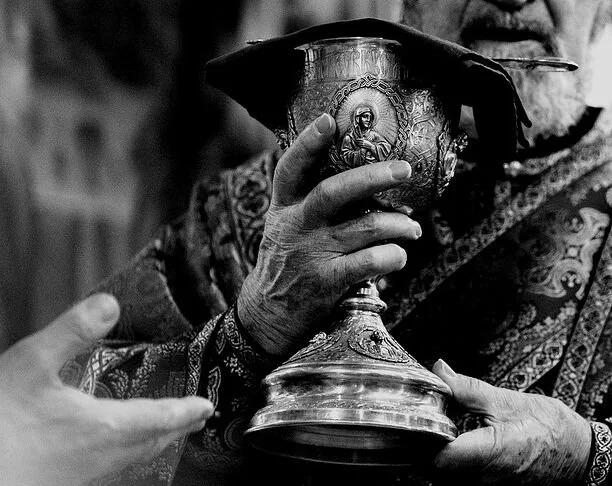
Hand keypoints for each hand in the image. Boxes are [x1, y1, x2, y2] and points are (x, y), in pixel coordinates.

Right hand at [0, 293, 213, 485]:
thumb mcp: (36, 358)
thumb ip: (75, 330)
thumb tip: (109, 304)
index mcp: (102, 427)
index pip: (158, 419)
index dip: (185, 412)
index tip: (205, 408)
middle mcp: (100, 456)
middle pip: (150, 443)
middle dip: (174, 428)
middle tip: (193, 417)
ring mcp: (83, 473)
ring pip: (131, 458)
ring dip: (152, 441)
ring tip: (162, 429)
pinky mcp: (65, 479)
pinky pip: (109, 467)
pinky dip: (125, 451)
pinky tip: (112, 442)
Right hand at [237, 113, 421, 356]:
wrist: (266, 316)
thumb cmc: (284, 264)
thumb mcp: (283, 227)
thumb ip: (308, 203)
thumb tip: (359, 177)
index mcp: (283, 208)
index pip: (290, 169)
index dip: (308, 143)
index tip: (329, 121)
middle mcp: (296, 226)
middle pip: (334, 192)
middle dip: (373, 177)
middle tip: (404, 170)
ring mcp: (311, 254)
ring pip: (364, 227)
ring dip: (398, 225)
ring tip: (412, 228)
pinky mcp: (326, 282)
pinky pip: (369, 263)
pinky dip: (392, 256)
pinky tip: (398, 255)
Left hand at [432, 359, 590, 485]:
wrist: (583, 456)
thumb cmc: (553, 431)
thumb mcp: (509, 401)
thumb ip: (468, 388)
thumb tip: (439, 372)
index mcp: (490, 454)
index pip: (438, 456)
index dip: (423, 436)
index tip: (421, 416)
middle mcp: (485, 478)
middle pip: (435, 467)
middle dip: (427, 441)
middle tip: (432, 417)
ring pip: (446, 474)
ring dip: (439, 451)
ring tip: (446, 427)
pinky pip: (459, 477)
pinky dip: (454, 459)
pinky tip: (458, 441)